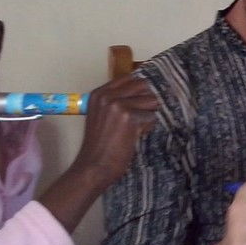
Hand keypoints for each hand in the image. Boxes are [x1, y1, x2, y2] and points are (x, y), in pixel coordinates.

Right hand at [40, 75, 157, 232]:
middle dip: (149, 101)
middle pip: (144, 86)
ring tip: (138, 128)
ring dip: (150, 115)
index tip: (146, 98)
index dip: (142, 88)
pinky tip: (137, 136)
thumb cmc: (100, 145)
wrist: (93, 166)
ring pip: (151, 101)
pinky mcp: (129, 117)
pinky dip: (149, 127)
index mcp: (99, 93)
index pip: (131, 78)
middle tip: (145, 116)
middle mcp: (107, 96)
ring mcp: (118, 105)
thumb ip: (118, 102)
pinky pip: (152, 117)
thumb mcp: (102, 116)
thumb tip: (147, 92)